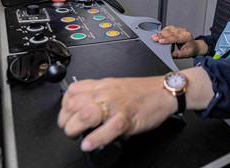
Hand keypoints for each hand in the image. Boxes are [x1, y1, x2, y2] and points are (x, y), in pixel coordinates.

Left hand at [57, 77, 175, 151]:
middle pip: (75, 104)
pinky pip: (109, 128)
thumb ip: (100, 95)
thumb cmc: (143, 92)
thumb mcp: (116, 87)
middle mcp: (106, 93)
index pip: (73, 91)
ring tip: (76, 136)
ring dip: (75, 128)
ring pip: (86, 113)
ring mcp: (116, 105)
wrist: (165, 91)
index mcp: (102, 85)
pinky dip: (96, 138)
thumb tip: (85, 109)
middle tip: (69, 130)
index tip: (65, 116)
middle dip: (66, 121)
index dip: (64, 106)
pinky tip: (90, 144)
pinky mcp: (128, 117)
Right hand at [151, 25, 207, 57]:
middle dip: (161, 35)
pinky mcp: (176, 29)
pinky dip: (163, 31)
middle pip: (171, 32)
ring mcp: (179, 29)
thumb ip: (178, 54)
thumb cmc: (191, 49)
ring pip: (169, 29)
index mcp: (187, 37)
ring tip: (154, 36)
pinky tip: (158, 34)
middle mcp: (183, 31)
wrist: (194, 46)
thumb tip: (170, 55)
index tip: (160, 41)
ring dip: (161, 33)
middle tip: (154, 38)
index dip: (167, 39)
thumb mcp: (186, 54)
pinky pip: (169, 28)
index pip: (175, 37)